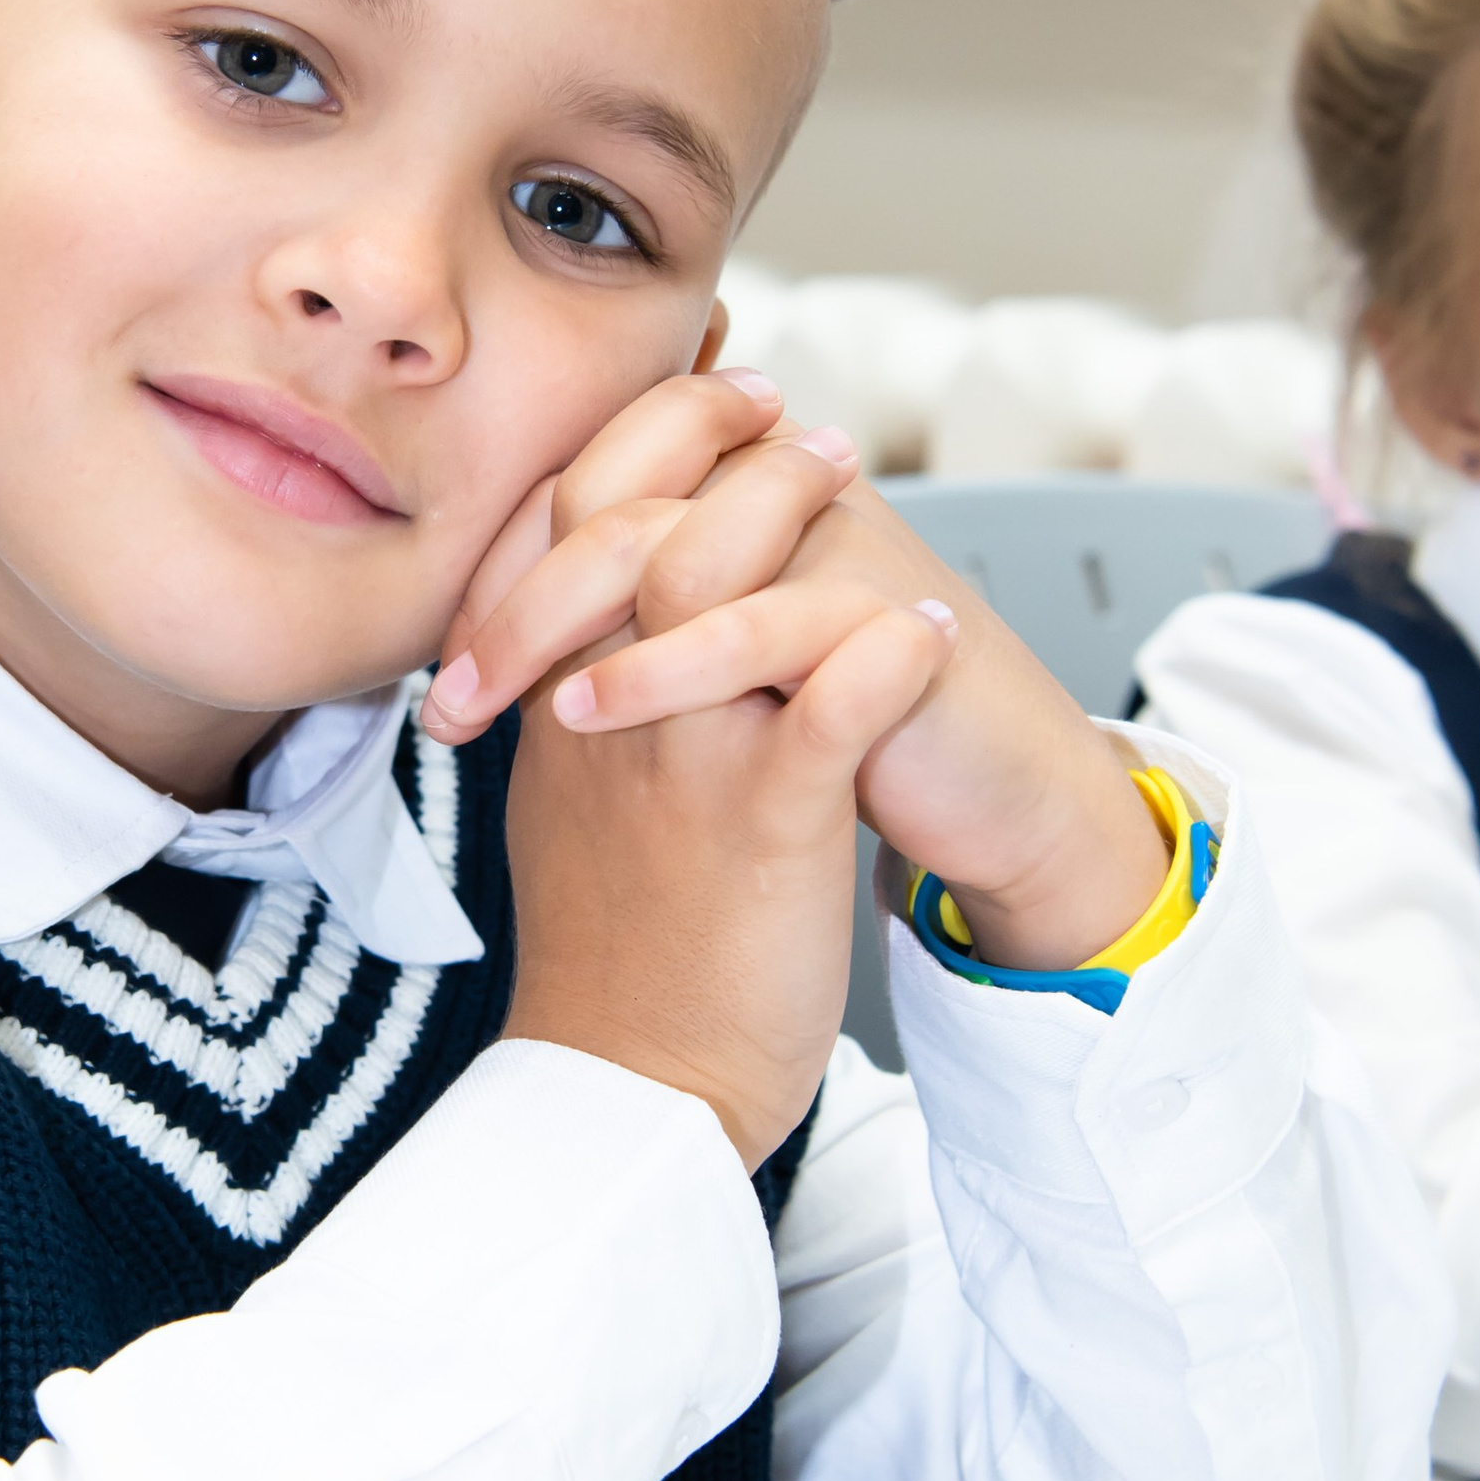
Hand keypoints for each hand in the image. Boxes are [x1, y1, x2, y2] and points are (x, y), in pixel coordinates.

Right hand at [421, 373, 944, 1159]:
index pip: (566, 519)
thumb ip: (581, 698)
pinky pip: (832, 705)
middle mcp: (602, 715)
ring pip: (721, 583)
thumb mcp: (564, 802)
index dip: (639, 437)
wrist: (632, 1086)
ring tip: (851, 479)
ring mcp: (680, 764)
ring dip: (790, 511)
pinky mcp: (763, 824)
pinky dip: (885, 652)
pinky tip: (926, 630)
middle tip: (787, 416)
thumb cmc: (615, 952)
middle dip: (709, 441)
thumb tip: (614, 616)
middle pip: (627, 517)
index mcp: (553, 704)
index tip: (713, 394)